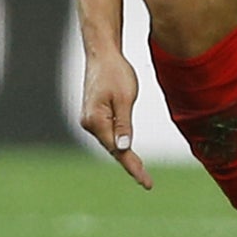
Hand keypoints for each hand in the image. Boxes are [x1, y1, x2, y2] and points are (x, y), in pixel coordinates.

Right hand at [80, 48, 151, 188]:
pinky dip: (119, 143)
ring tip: (140, 171)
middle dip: (130, 165)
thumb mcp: (125, 97)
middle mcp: (89, 124)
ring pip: (110, 142)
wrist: (102, 54)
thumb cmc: (116, 72)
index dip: (132, 167)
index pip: (118, 150)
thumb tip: (124, 148)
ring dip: (124, 155)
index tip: (145, 182)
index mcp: (96, 121)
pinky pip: (108, 133)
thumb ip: (124, 124)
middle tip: (146, 182)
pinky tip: (127, 151)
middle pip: (113, 149)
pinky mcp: (94, 114)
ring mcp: (90, 120)